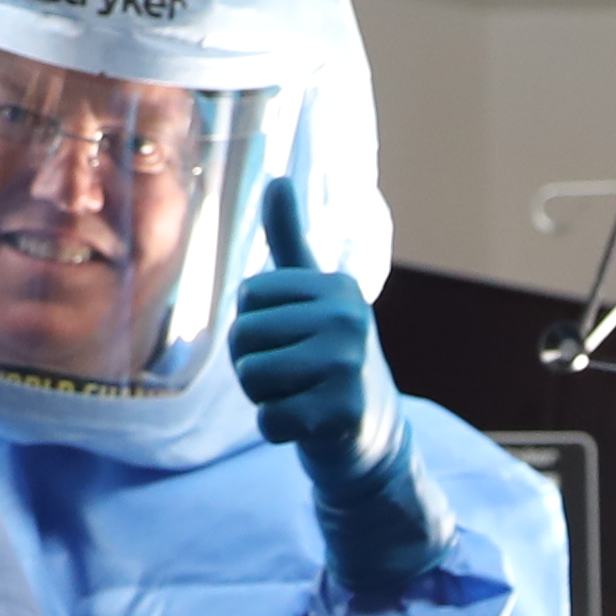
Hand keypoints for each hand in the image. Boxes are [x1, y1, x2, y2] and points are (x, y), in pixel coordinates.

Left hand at [226, 174, 396, 469]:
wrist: (373, 437)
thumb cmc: (331, 361)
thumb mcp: (315, 298)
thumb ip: (290, 241)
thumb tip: (277, 178)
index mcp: (337, 287)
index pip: (247, 299)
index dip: (255, 328)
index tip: (293, 342)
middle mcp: (347, 319)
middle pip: (242, 336)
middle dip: (255, 365)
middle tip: (295, 377)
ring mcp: (347, 365)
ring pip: (250, 376)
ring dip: (264, 397)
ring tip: (301, 397)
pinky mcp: (341, 413)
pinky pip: (267, 419)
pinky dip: (278, 430)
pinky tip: (309, 425)